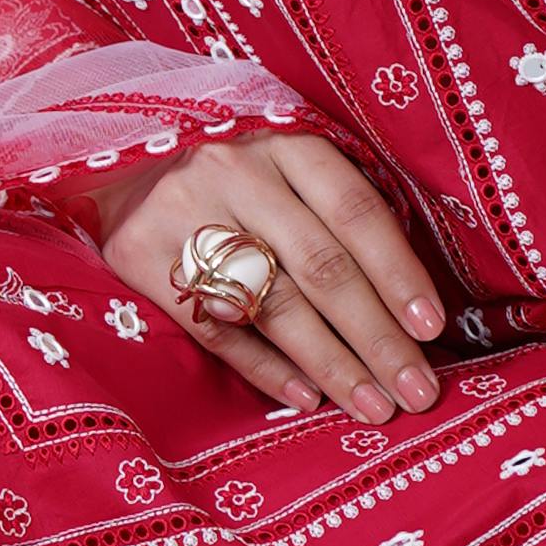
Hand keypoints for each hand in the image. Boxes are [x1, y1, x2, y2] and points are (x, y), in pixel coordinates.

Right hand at [88, 131, 450, 421]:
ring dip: (331, 363)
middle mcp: (236, 170)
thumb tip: (407, 305)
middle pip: (320, 265)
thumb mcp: (283, 161)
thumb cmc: (229, 169)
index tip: (433, 329)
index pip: (355, 211)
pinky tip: (306, 397)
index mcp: (284, 140)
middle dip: (376, 337)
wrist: (112, 154)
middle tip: (417, 391)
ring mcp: (184, 211)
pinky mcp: (141, 254)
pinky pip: (215, 326)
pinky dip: (264, 367)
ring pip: (271, 302)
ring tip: (373, 406)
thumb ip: (333, 211)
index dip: (398, 273)